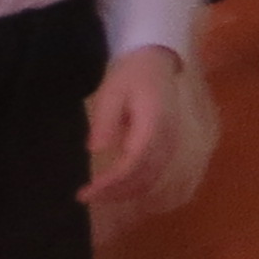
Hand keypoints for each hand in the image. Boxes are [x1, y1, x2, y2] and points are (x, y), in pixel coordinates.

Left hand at [75, 49, 182, 207]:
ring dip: (126, 191)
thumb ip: (105, 120)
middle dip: (115, 191)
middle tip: (86, 196)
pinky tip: (119, 186)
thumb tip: (95, 149)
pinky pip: (156, 172)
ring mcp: (172, 141)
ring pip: (152, 177)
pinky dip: (137, 184)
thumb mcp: (111, 92)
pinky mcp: (170, 144)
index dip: (110, 181)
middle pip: (144, 176)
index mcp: (153, 123)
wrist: (156, 62)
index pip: (133, 162)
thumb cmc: (131, 75)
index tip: (86, 191)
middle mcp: (167, 137)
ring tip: (99, 194)